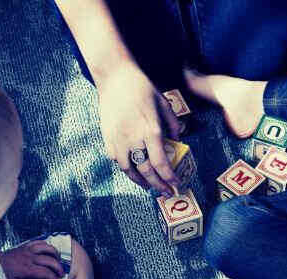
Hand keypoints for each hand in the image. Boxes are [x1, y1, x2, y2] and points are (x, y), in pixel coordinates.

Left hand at [0, 241, 65, 278]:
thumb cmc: (5, 275)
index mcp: (27, 269)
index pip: (46, 273)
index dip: (53, 278)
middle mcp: (30, 258)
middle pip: (50, 260)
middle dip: (59, 268)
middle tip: (61, 274)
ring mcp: (29, 250)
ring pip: (47, 248)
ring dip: (56, 254)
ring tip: (58, 261)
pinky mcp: (27, 245)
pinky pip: (40, 242)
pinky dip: (47, 245)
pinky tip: (49, 251)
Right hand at [97, 63, 182, 195]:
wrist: (115, 78)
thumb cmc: (142, 88)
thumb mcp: (164, 104)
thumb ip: (173, 125)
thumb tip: (178, 141)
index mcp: (151, 131)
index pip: (161, 164)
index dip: (169, 178)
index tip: (175, 185)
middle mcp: (134, 140)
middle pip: (146, 172)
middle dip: (158, 185)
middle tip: (166, 192)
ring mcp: (118, 141)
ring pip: (129, 170)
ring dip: (141, 181)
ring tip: (149, 185)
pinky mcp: (107, 139)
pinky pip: (117, 161)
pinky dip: (127, 169)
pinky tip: (134, 170)